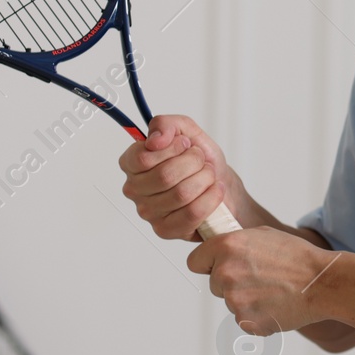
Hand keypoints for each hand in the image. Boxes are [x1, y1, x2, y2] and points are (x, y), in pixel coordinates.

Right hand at [118, 115, 241, 240]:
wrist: (222, 185)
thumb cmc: (201, 161)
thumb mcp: (187, 131)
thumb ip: (167, 124)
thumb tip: (155, 138)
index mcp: (132, 164)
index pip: (143, 157)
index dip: (172, 148)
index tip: (185, 144)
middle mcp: (134, 189)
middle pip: (165, 176)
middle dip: (193, 163)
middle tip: (201, 161)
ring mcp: (148, 212)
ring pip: (181, 194)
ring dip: (204, 179)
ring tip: (209, 175)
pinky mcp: (165, 230)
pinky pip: (192, 213)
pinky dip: (210, 198)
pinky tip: (214, 191)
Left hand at [187, 227, 339, 335]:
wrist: (321, 282)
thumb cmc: (296, 256)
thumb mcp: (262, 234)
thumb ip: (234, 243)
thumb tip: (218, 251)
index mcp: (226, 247)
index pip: (194, 262)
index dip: (208, 264)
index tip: (219, 267)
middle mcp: (225, 273)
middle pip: (214, 285)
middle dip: (231, 283)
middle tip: (261, 278)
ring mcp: (234, 300)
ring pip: (231, 302)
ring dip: (247, 300)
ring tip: (273, 290)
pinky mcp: (246, 321)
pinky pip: (244, 319)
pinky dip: (257, 316)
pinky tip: (276, 305)